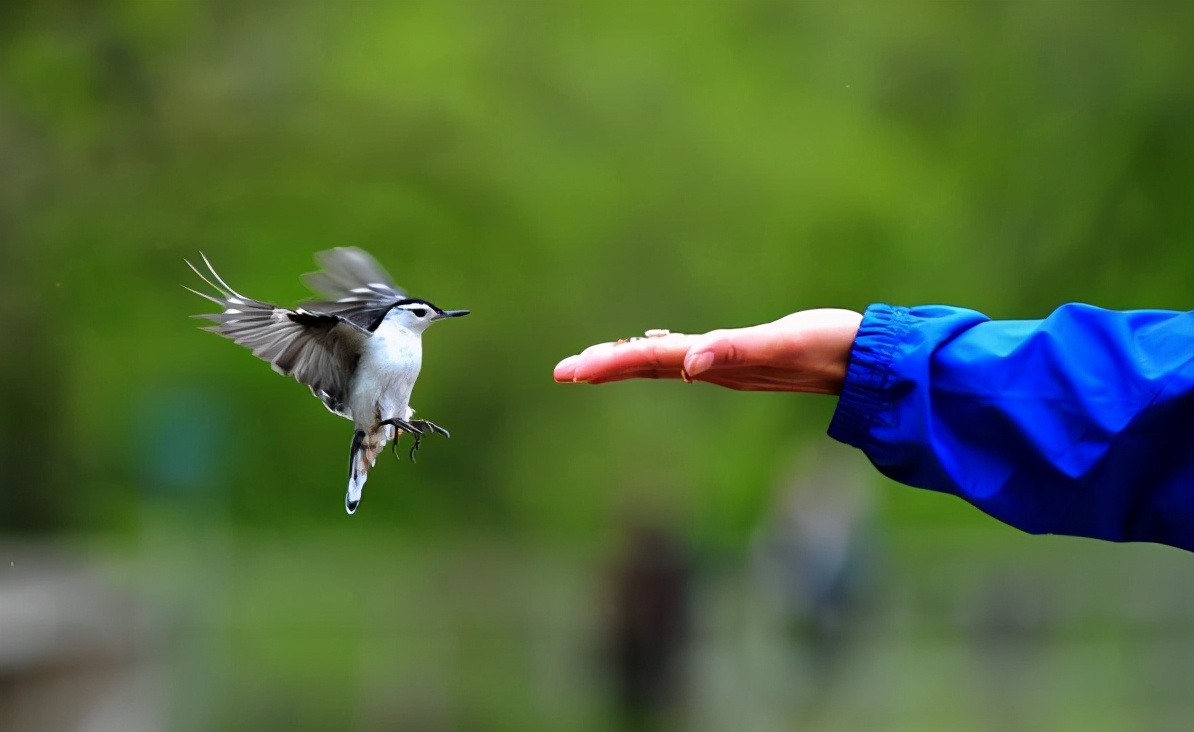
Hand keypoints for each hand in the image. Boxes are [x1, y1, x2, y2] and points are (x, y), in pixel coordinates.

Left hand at [553, 309, 862, 394]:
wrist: (866, 362)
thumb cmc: (828, 347)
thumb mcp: (782, 344)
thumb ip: (735, 351)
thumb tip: (689, 364)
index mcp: (714, 364)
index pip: (649, 361)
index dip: (608, 364)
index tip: (570, 370)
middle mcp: (714, 367)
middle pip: (648, 365)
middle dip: (605, 366)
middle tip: (563, 371)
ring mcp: (728, 365)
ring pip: (665, 362)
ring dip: (628, 361)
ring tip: (593, 363)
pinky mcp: (744, 356)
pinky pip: (691, 353)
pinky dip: (663, 349)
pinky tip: (657, 345)